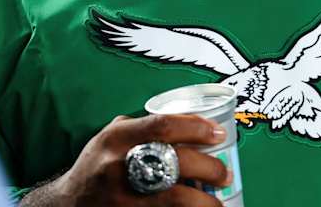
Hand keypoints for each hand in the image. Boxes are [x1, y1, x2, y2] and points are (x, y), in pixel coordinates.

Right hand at [24, 114, 231, 205]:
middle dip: (210, 169)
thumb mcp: (109, 140)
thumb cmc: (96, 169)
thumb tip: (190, 121)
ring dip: (205, 203)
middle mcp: (117, 169)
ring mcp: (123, 200)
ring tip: (218, 203)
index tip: (218, 134)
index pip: (162, 126)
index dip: (196, 128)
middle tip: (224, 174)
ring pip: (177, 200)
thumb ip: (141, 129)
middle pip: (177, 164)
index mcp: (115, 140)